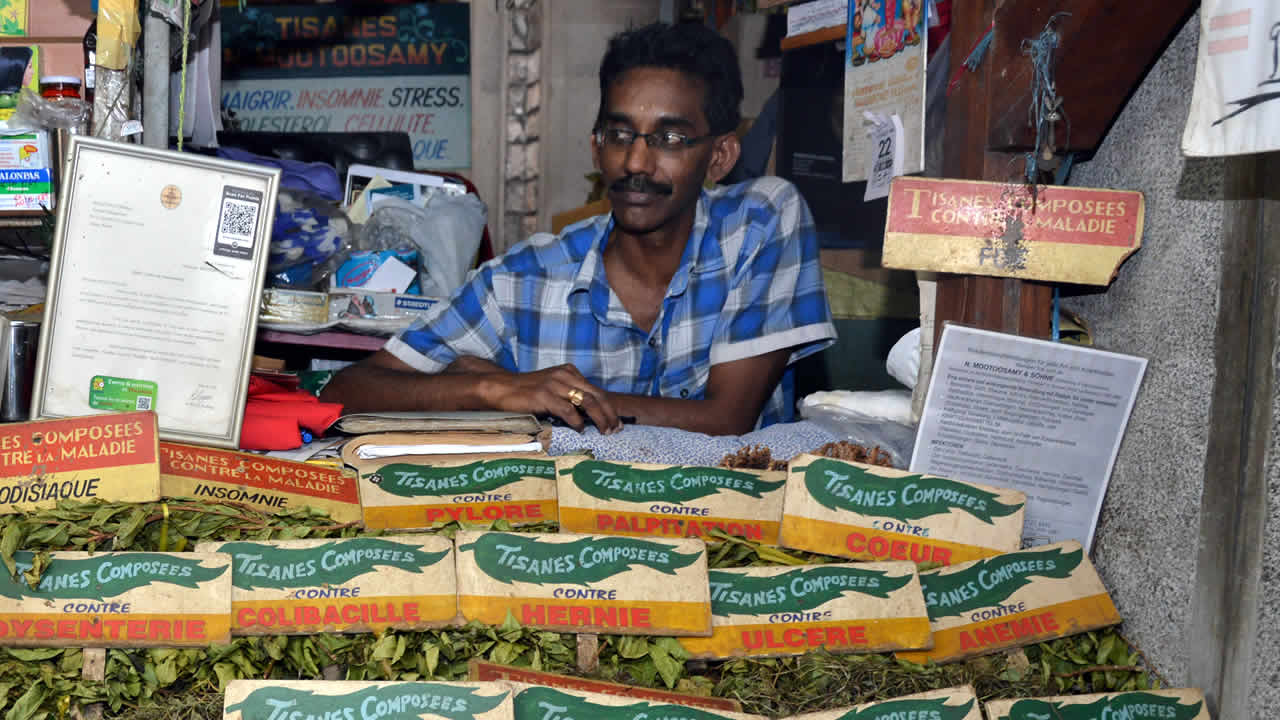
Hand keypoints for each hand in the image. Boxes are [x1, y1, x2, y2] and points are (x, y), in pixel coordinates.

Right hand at [473, 362, 622, 433]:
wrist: (501, 388)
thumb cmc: (527, 393)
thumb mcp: (553, 388)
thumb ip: (570, 396)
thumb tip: (591, 416)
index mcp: (569, 372)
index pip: (596, 390)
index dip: (609, 407)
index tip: (616, 422)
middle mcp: (565, 375)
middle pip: (596, 395)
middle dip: (609, 414)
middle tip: (615, 429)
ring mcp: (555, 384)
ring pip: (587, 401)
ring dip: (599, 418)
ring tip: (604, 431)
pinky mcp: (544, 395)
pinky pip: (568, 409)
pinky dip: (577, 421)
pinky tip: (580, 429)